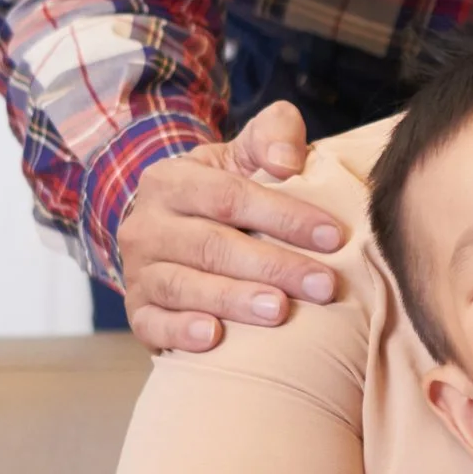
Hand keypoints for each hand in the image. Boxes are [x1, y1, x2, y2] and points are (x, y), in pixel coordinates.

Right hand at [115, 101, 347, 351]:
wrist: (176, 229)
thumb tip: (289, 163)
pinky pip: (154, 325)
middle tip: (323, 285)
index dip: (284, 216)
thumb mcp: (245, 154)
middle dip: (273, 266)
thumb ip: (274, 135)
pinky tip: (213, 338)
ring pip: (184, 286)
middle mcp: (147, 225)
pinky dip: (181, 332)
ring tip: (280, 311)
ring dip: (234, 300)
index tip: (334, 237)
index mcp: (172, 180)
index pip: (230, 197)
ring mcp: (138, 271)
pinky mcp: (138, 312)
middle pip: (212, 246)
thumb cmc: (227, 193)